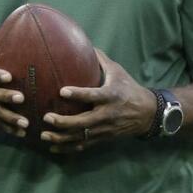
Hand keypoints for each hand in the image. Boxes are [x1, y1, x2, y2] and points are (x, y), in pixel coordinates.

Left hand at [40, 49, 156, 152]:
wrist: (148, 113)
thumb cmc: (129, 89)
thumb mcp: (118, 72)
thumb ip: (101, 60)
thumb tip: (85, 44)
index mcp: (111, 96)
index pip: (93, 96)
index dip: (78, 94)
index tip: (62, 91)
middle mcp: (107, 114)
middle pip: (84, 121)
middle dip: (64, 122)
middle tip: (46, 118)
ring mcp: (105, 128)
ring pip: (82, 136)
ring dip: (62, 138)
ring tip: (44, 135)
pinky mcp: (103, 137)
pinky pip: (84, 145)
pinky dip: (69, 148)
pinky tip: (54, 147)